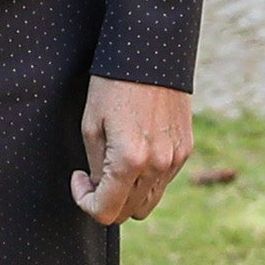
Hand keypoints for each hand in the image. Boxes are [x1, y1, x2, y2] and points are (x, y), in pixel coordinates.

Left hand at [73, 79, 192, 227]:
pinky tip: (136, 151)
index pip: (106, 212)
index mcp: (129, 161)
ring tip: (115, 165)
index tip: (79, 179)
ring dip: (128, 194)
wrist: (151, 52)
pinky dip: (147, 178)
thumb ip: (96, 168)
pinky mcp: (186, 149)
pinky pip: (163, 181)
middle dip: (106, 200)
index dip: (85, 202)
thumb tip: (100, 189)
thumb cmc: (113, 85)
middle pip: (128, 213)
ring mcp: (176, 159)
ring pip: (149, 202)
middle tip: (93, 174)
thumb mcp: (91, 126)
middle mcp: (157, 166)